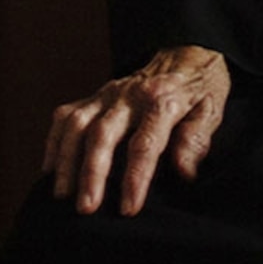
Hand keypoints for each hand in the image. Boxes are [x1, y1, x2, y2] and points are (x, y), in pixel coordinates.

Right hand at [44, 46, 229, 216]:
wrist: (186, 54)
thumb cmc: (200, 89)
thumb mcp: (213, 110)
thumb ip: (197, 140)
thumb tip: (182, 172)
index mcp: (164, 101)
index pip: (145, 143)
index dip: (136, 178)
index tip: (128, 209)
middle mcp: (130, 95)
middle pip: (103, 133)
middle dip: (92, 172)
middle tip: (85, 208)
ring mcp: (108, 93)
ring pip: (78, 124)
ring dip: (66, 160)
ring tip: (62, 195)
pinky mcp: (95, 95)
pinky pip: (66, 115)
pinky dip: (54, 141)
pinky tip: (49, 170)